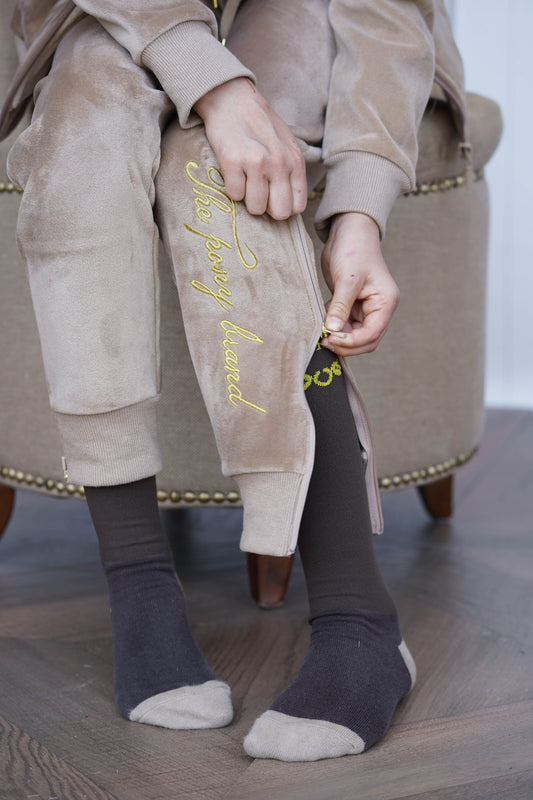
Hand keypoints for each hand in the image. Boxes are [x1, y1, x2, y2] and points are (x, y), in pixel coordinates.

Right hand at [194, 77, 306, 219]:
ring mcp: (256, 162)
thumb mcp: (286, 145)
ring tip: (244, 178)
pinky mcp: (232, 161)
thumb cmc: (260, 125)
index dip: (283, 206)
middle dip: (267, 207)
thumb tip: (290, 207)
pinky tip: (233, 171)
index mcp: (295, 160)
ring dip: (247, 198)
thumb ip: (291, 173)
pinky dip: (231, 187)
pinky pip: (234, 194)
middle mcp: (279, 162)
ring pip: (255, 208)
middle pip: (278, 213)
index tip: (272, 196)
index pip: (297, 206)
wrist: (231, 99)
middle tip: (257, 191)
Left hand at [321, 212, 399, 356]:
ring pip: (354, 335)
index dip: (352, 342)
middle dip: (346, 344)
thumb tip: (333, 331)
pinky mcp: (352, 306)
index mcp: (385, 302)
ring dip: (338, 337)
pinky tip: (323, 318)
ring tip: (322, 330)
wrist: (348, 231)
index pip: (372, 334)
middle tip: (324, 341)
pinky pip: (344, 325)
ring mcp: (366, 308)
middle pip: (365, 340)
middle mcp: (379, 308)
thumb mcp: (347, 278)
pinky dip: (333, 326)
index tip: (331, 340)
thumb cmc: (353, 249)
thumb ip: (341, 306)